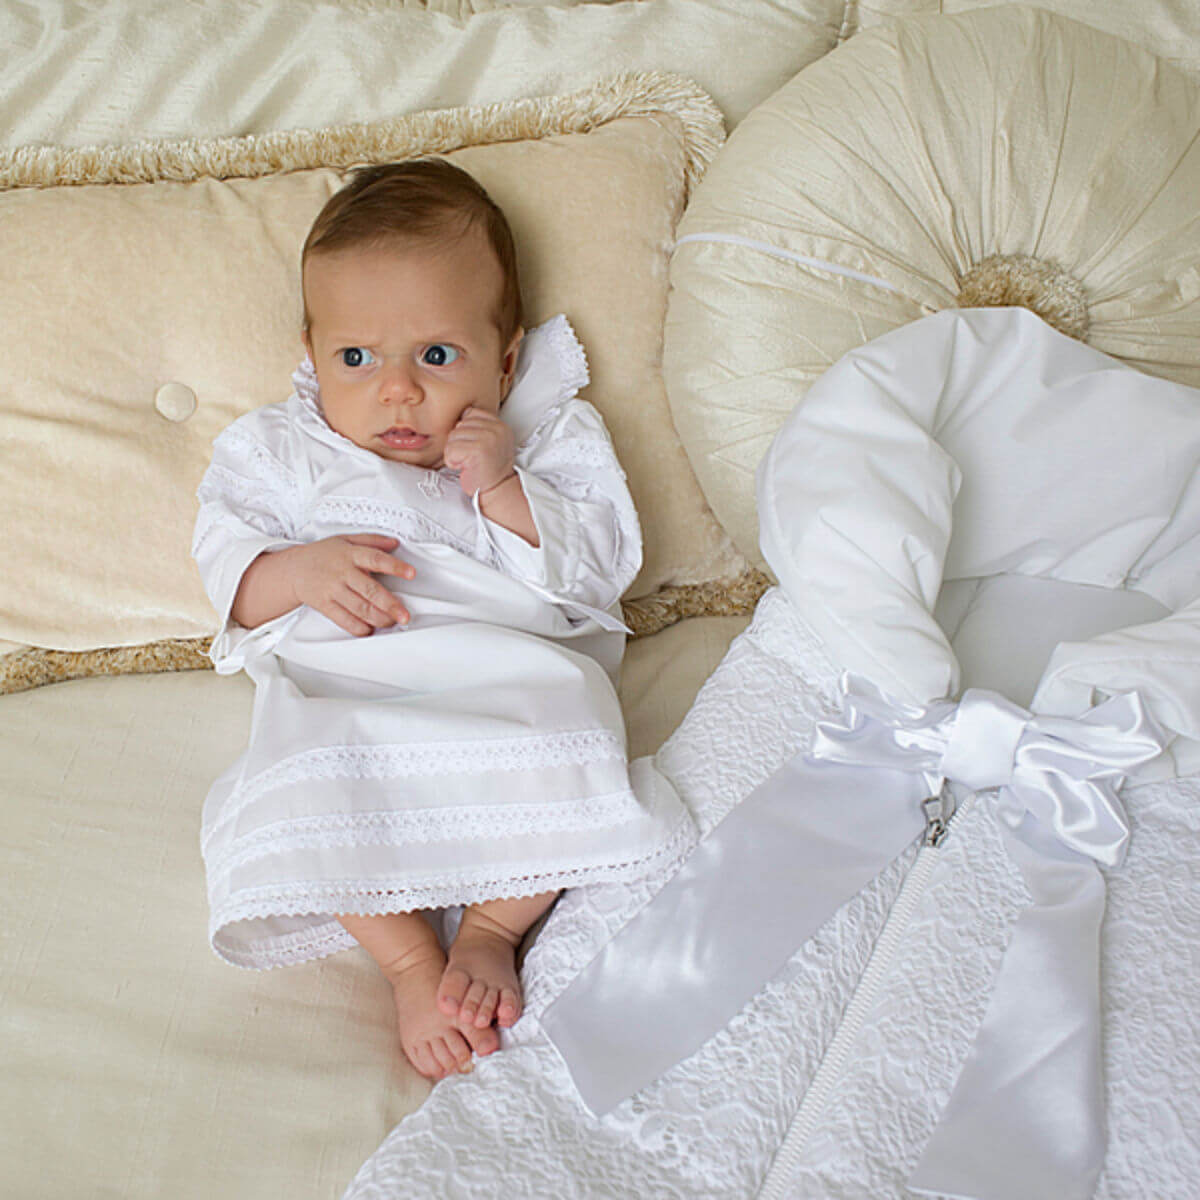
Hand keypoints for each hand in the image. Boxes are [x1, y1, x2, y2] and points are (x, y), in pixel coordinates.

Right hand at [284, 534, 414, 635]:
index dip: (395, 566)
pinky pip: (343, 619)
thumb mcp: (346, 540)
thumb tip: (395, 543)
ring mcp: (332, 590)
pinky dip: (358, 628)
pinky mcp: (324, 605)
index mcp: (350, 554)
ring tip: (392, 622)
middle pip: (370, 590)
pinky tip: (370, 629)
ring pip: (359, 608)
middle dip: (390, 605)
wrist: (292, 569)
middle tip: (405, 615)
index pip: (376, 558)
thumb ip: (372, 540)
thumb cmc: (323, 554)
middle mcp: (342, 572)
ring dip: (378, 619)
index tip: (411, 574)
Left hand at [443, 407, 515, 496]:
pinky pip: (450, 450)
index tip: (476, 448)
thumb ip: (480, 427)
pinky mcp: (478, 450)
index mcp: (500, 425)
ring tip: (469, 463)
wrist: (497, 491)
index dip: (466, 432)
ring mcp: (488, 439)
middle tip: (472, 458)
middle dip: (460, 443)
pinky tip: (465, 467)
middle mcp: (497, 429)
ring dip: (455, 453)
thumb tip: (460, 415)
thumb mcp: (491, 442)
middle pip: (459, 425)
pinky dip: (453, 461)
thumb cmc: (489, 469)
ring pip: (453, 437)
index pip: (470, 413)